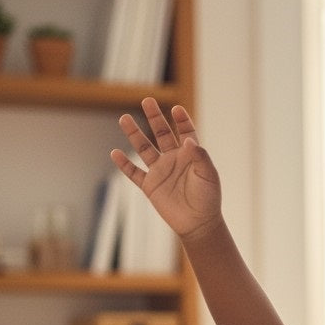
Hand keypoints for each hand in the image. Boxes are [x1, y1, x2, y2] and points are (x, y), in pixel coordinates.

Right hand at [110, 98, 220, 240]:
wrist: (199, 224)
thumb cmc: (208, 199)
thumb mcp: (209, 176)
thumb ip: (201, 157)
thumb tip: (189, 140)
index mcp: (190, 155)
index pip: (185, 132)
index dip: (181, 120)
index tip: (176, 109)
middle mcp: (173, 160)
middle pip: (161, 134)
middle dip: (154, 117)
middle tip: (147, 101)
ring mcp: (160, 172)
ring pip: (144, 149)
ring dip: (134, 134)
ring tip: (124, 118)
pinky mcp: (150, 186)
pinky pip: (134, 173)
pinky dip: (124, 165)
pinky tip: (115, 153)